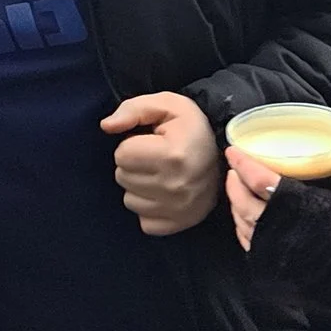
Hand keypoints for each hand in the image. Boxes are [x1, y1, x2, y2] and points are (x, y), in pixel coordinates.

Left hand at [100, 91, 220, 236]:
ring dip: (138, 186)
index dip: (132, 143)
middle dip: (133, 165)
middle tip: (155, 158)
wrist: (224, 158)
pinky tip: (162, 194)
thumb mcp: (167, 105)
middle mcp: (175, 186)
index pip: (121, 155)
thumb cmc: (190, 129)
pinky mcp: (178, 225)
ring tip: (159, 174)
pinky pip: (143, 222)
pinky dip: (148, 208)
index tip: (150, 142)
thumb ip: (133, 109)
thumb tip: (106, 126)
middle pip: (122, 177)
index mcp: (173, 154)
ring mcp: (178, 209)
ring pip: (129, 200)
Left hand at [224, 148, 330, 252]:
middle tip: (236, 169)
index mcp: (303, 207)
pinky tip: (250, 222)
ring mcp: (278, 254)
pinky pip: (252, 247)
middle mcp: (283, 231)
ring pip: (243, 226)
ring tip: (240, 192)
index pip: (260, 180)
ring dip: (237, 206)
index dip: (244, 164)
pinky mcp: (280, 271)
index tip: (235, 152)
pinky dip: (245, 230)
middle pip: (243, 203)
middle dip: (235, 183)